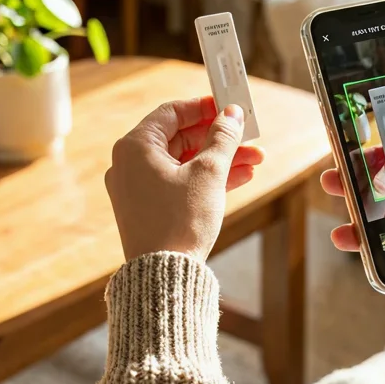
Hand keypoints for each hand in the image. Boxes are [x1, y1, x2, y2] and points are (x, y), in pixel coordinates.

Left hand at [106, 97, 264, 261]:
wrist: (163, 276)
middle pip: (180, 137)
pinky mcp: (148, 207)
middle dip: (219, 138)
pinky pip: (179, 182)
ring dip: (219, 159)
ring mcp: (137, 187)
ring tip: (254, 160)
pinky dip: (205, 178)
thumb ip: (222, 138)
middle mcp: (130, 163)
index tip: (229, 107)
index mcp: (135, 147)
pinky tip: (239, 177)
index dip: (204, 107)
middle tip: (249, 136)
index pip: (172, 112)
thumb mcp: (208, 173)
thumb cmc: (180, 221)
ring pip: (184, 162)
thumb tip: (232, 114)